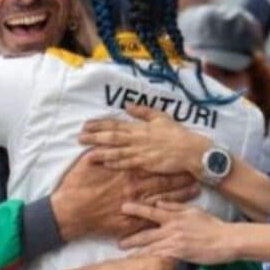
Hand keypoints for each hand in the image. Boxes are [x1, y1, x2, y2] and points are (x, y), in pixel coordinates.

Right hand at [51, 149, 199, 240]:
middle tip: (197, 171)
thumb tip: (109, 140)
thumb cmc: (77, 186)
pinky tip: (179, 213)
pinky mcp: (130, 223)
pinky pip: (152, 219)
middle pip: (163, 180)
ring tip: (196, 190)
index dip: (169, 160)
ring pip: (162, 199)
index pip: (154, 163)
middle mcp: (134, 187)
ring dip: (180, 194)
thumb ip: (103, 150)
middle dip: (181, 176)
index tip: (182, 156)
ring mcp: (133, 206)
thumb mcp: (88, 161)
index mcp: (126, 170)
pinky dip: (166, 214)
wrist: (69, 213)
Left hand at [79, 105, 210, 178]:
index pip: (115, 124)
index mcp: (139, 127)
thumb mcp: (160, 117)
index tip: (86, 125)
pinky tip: (105, 163)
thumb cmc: (176, 134)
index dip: (99, 124)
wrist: (190, 150)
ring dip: (101, 151)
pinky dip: (115, 162)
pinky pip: (128, 163)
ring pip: (117, 150)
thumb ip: (143, 112)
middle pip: (112, 137)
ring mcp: (141, 151)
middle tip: (79, 138)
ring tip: (86, 153)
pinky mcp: (146, 163)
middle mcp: (137, 138)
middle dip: (94, 137)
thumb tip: (127, 105)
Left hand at [119, 201, 236, 264]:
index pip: (152, 211)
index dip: (136, 209)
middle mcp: (171, 229)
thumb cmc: (212, 225)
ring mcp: (174, 242)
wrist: (226, 240)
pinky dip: (150, 261)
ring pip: (150, 248)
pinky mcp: (179, 254)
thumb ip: (175, 206)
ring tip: (124, 257)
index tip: (123, 208)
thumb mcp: (193, 211)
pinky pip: (160, 258)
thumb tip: (159, 203)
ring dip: (137, 252)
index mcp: (175, 216)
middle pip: (146, 234)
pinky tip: (141, 266)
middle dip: (130, 238)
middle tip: (118, 243)